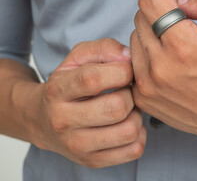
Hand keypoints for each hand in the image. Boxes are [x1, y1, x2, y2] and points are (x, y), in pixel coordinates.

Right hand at [27, 38, 145, 167]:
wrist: (43, 121)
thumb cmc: (68, 84)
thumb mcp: (78, 58)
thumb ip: (104, 48)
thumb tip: (128, 57)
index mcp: (58, 90)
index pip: (93, 79)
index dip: (121, 71)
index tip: (126, 70)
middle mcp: (63, 121)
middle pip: (117, 107)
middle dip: (131, 94)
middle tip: (127, 91)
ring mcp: (77, 146)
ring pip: (128, 130)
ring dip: (137, 115)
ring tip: (128, 108)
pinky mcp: (93, 161)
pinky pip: (134, 149)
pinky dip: (139, 134)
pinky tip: (128, 123)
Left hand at [130, 0, 196, 152]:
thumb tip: (178, 1)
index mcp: (183, 46)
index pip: (149, 0)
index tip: (180, 11)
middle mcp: (160, 67)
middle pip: (140, 17)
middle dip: (159, 17)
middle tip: (182, 32)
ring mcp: (148, 85)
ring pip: (134, 39)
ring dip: (152, 37)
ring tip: (177, 51)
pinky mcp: (143, 97)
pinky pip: (132, 62)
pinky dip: (147, 58)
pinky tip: (168, 67)